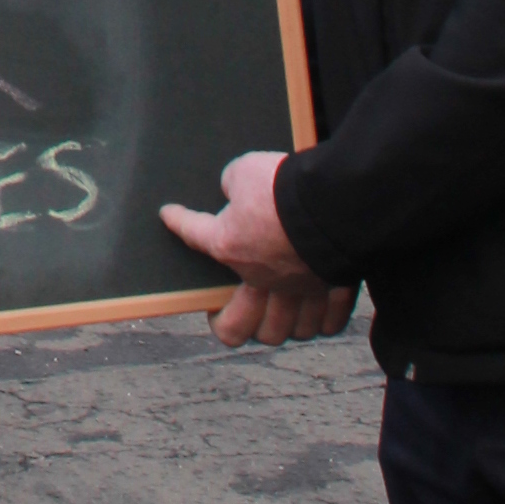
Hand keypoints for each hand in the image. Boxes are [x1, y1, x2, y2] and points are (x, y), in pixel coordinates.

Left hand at [161, 153, 358, 351]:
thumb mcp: (246, 171)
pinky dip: (321, 322)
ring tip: (271, 316)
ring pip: (279, 332)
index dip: (177, 222)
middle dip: (224, 322)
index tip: (169, 215)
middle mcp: (260, 279)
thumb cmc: (284, 186)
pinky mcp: (332, 290)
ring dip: (273, 326)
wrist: (335, 200)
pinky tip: (317, 315)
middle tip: (222, 309)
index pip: (193, 233)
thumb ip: (235, 183)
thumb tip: (237, 188)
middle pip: (234, 327)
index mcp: (230, 246)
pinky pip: (326, 323)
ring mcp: (297, 290)